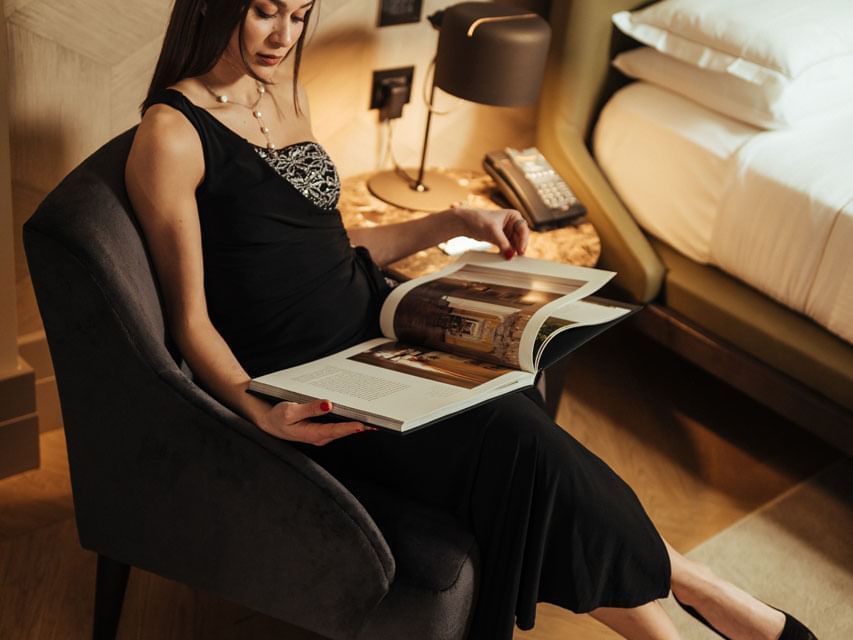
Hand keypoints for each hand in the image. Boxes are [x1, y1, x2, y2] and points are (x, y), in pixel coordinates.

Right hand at [257, 399, 373, 445]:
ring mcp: (321, 434)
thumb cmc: (278, 417)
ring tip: (373, 417)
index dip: (349, 428)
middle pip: (343, 431)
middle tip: (379, 422)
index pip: (334, 431)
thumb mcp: (290, 411)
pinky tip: (356, 414)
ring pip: (342, 429)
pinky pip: (338, 425)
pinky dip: (347, 420)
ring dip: (356, 424)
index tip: (363, 425)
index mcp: (312, 434)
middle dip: (360, 427)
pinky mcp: (321, 429)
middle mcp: (319, 437)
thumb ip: (310, 408)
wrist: (268, 422)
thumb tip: (328, 405)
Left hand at [450, 206, 529, 258]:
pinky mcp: (502, 239)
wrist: (465, 224)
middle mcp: (512, 223)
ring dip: (513, 251)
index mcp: (513, 216)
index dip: (523, 240)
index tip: (521, 251)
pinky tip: (506, 257)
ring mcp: (507, 232)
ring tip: (511, 259)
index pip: (523, 229)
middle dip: (518, 247)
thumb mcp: (493, 232)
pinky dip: (507, 252)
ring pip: (515, 244)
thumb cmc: (479, 221)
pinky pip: (508, 247)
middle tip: (518, 257)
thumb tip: (510, 256)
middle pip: (520, 238)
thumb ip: (503, 244)